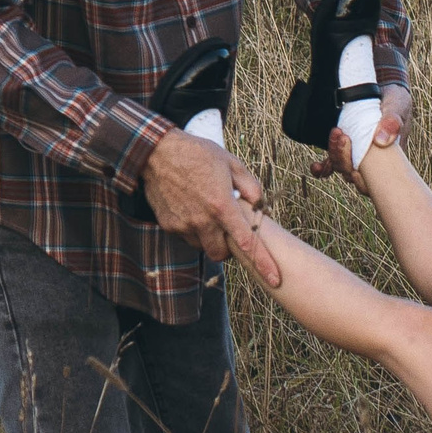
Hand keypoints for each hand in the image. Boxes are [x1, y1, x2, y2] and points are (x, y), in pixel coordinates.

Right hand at [141, 129, 280, 283]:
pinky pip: (187, 238)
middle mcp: (203, 221)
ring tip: (208, 215)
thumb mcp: (231, 163)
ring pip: (203, 247)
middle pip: (221, 254)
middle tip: (229, 231)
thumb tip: (260, 204)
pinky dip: (194, 231)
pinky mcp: (169, 226)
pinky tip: (192, 210)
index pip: (247, 243)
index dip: (263, 263)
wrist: (157, 153)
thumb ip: (251, 186)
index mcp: (222, 206)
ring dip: (210, 239)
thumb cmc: (197, 154)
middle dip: (229, 249)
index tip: (274, 279)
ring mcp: (184, 225)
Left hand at [314, 84, 411, 193]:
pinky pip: (331, 164)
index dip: (362, 182)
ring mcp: (356, 155)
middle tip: (343, 136)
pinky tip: (316, 166)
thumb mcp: (397, 108)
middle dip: (344, 160)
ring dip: (334, 155)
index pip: (374, 182)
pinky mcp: (344, 148)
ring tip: (336, 132)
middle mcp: (371, 162)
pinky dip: (322, 167)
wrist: (383, 90)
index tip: (355, 169)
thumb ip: (392, 122)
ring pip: (341, 167)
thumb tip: (380, 141)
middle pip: (353, 174)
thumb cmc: (396, 102)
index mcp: (388, 159)